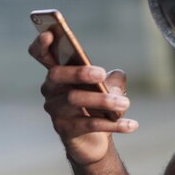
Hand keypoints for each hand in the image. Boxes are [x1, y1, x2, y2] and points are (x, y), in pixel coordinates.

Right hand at [28, 31, 138, 165]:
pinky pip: (90, 124)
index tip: (49, 34)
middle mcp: (52, 89)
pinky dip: (114, 124)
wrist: (93, 140)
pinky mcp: (65, 130)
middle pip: (57, 74)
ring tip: (125, 102)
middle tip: (101, 73)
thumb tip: (117, 75)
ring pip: (75, 99)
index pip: (41, 54)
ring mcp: (56, 110)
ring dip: (103, 100)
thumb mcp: (109, 86)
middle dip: (79, 71)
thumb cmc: (98, 104)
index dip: (42, 44)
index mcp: (59, 73)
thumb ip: (114, 78)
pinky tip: (133, 124)